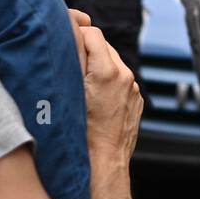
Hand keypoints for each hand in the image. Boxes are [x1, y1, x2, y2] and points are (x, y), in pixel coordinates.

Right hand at [79, 23, 142, 162]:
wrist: (101, 165)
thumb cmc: (79, 135)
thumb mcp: (67, 93)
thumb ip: (71, 60)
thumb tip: (68, 35)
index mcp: (108, 72)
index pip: (93, 33)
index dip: (76, 33)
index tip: (63, 39)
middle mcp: (126, 77)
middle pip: (104, 46)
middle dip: (86, 48)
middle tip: (67, 59)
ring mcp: (134, 89)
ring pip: (112, 62)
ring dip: (97, 64)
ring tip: (79, 80)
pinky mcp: (136, 100)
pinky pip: (120, 80)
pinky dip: (107, 80)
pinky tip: (93, 95)